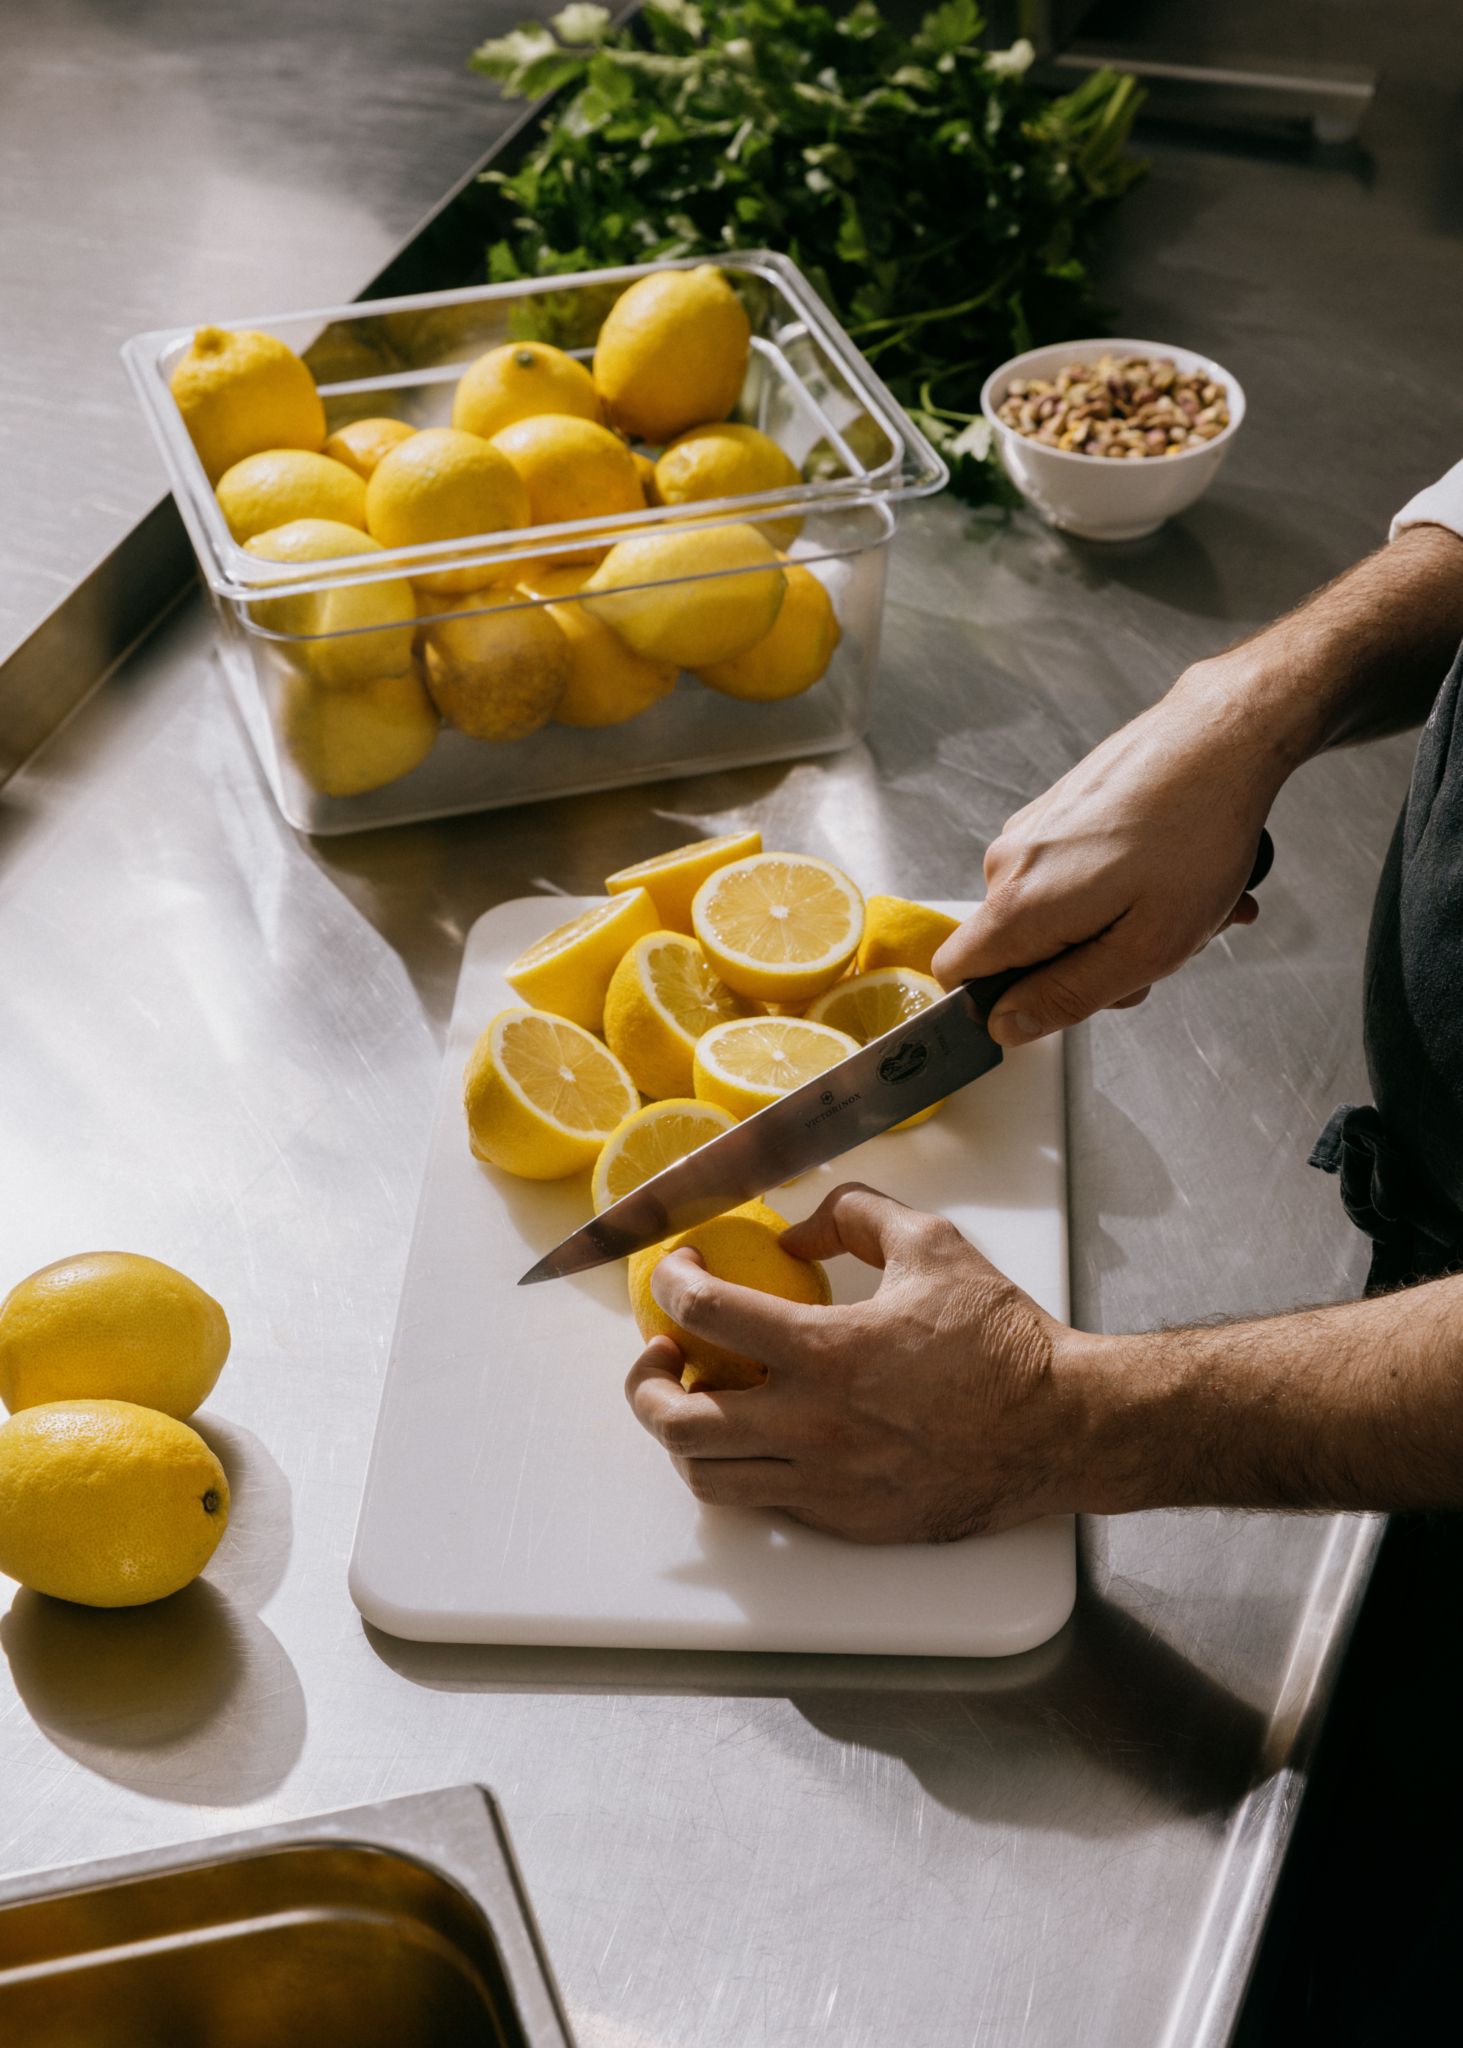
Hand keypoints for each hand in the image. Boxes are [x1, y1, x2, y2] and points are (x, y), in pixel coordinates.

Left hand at [625, 1184, 1085, 1543]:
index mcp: (826, 1351)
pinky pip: (766, 1501)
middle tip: (659, 1353)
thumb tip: (793, 1232)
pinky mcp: (847, 1520)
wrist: (1060, 1426)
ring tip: (696, 1401)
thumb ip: (853, 1215)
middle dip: (644, 1382)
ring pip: (707, 1477)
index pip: (706, 1314)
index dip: (673, 1284)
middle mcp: (813, 1426)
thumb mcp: (931, 1242)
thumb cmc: (1001, 1338)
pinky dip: (743, 1469)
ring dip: (682, 1436)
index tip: (678, 1274)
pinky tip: (759, 1435)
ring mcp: (827, 1483)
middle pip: (676, 1420)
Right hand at [932, 674, 1282, 1045]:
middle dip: (1081, 964)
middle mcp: (1008, 861)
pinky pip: (1069, 873)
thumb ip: (1066, 998)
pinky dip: (1116, 886)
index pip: (955, 977)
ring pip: (1050, 912)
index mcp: (1018, 905)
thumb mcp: (1146, 948)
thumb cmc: (1196, 837)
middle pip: (1015, 949)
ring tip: (1179, 905)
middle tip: (1154, 948)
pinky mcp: (1057, 809)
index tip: (1065, 996)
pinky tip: (1171, 874)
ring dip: (1112, 923)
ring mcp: (1031, 829)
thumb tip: (1005, 1027)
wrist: (1220, 737)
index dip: (1002, 1003)